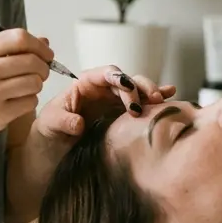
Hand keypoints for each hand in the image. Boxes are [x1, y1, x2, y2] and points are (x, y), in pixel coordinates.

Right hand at [0, 29, 52, 154]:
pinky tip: (17, 102)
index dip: (39, 45)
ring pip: (34, 82)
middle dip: (43, 67)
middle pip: (31, 60)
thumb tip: (44, 41)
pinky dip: (30, 101)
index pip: (19, 38)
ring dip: (37, 85)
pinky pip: (30, 102)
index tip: (46, 53)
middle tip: (41, 74)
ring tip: (25, 89)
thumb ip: (8, 49)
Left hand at [36, 65, 176, 141]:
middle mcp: (103, 89)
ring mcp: (115, 101)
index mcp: (85, 84)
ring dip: (151, 93)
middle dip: (139, 87)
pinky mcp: (124, 115)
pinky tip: (171, 95)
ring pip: (138, 90)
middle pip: (126, 80)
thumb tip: (78, 123)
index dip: (118, 77)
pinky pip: (143, 103)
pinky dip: (156, 98)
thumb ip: (63, 121)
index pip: (104, 74)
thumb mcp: (51, 123)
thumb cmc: (50, 129)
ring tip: (162, 101)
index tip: (128, 88)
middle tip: (149, 100)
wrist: (55, 148)